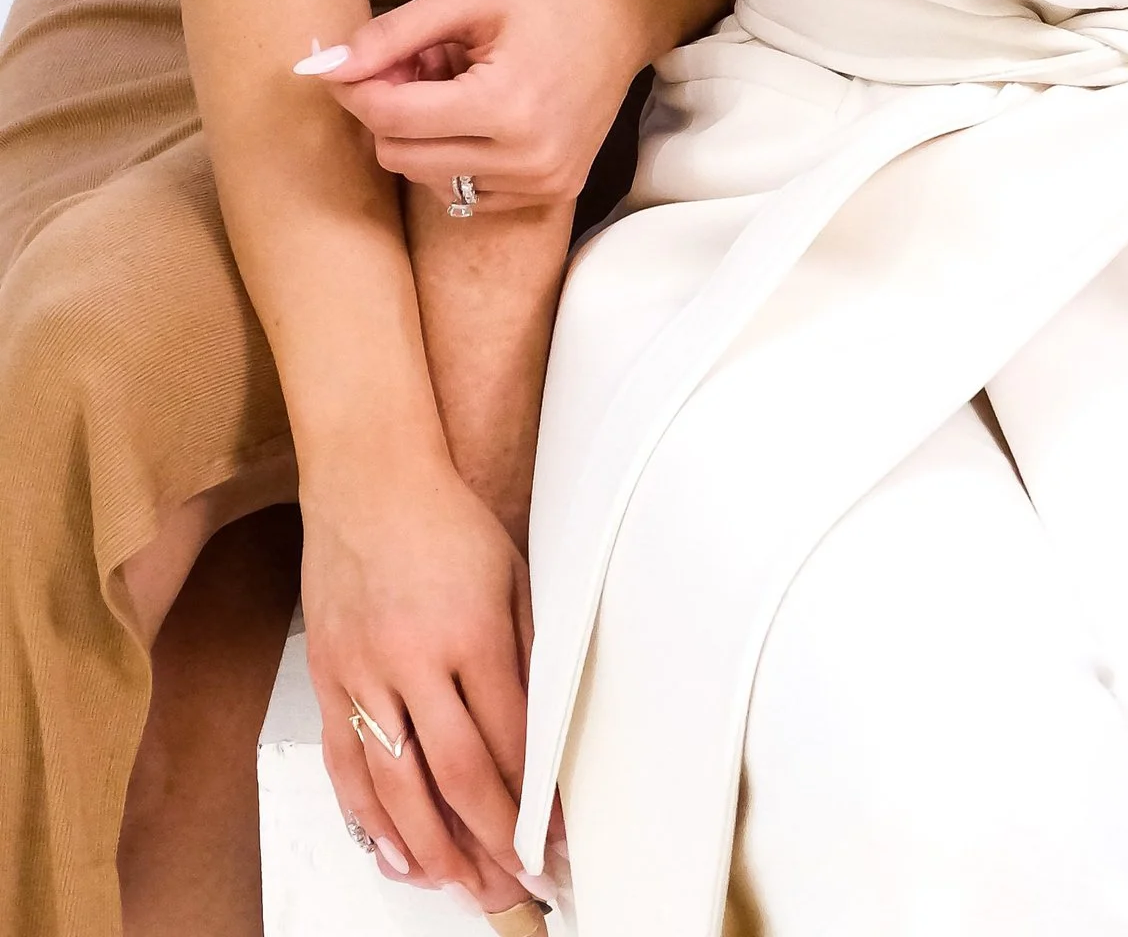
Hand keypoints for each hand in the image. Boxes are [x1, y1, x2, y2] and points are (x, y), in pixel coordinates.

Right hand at [301, 452, 538, 909]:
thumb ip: (528, 651)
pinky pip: (347, 767)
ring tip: (465, 888)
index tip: (554, 840)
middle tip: (517, 888)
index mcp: (472, 633)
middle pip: (458, 777)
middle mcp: (415, 661)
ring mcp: (364, 675)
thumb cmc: (447, 522)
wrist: (369, 483)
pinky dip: (371, 820)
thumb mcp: (513, 575)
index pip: (511, 742)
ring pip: (398, 787)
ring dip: (434, 849)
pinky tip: (396, 853)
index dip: (534, 802)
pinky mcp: (329, 680)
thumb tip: (546, 727)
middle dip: (492, 843)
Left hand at [306, 0, 658, 208]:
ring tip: (452, 85)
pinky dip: (453, 157)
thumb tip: (324, 67)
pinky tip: (476, 114)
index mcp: (507, 105)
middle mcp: (528, 158)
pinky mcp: (551, 192)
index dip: (356, 86)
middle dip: (390, 109)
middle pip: (400, 156)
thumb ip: (394, 32)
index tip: (351, 60)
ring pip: (428, 180)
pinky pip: (466, 193)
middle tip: (414, 63)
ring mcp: (543, 182)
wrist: (627, 11)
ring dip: (421, 135)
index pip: (392, 118)